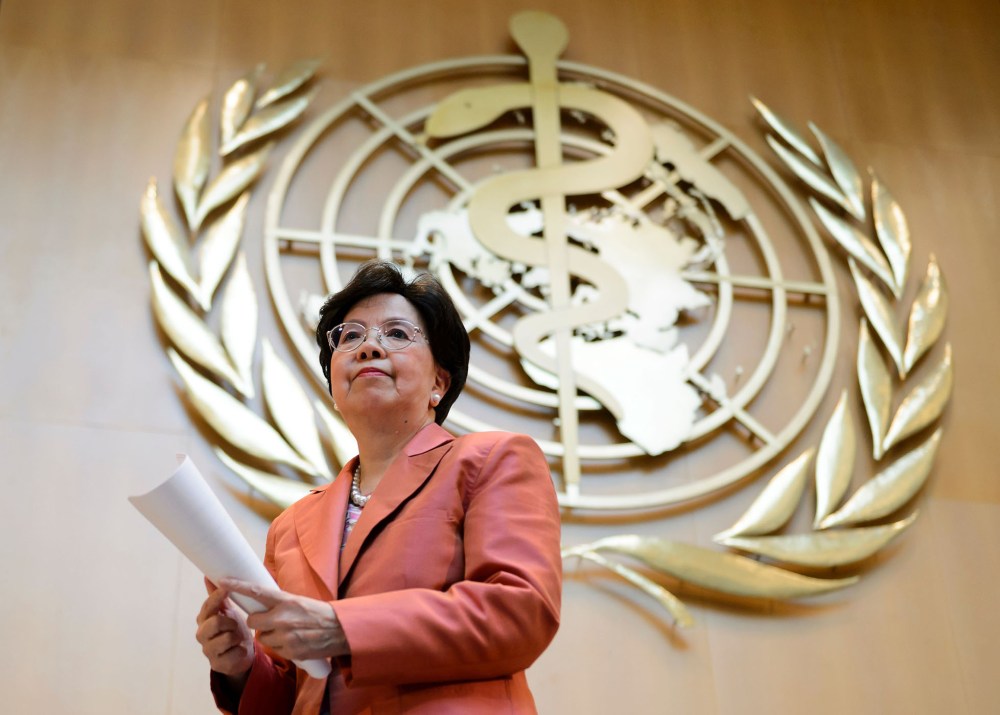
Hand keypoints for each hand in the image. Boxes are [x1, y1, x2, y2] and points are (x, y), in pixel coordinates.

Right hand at [196, 579, 253, 678]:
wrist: (240, 654)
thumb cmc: (232, 629)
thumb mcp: (227, 611)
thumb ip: (218, 596)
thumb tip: (207, 575)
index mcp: (204, 619)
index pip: (208, 606)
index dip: (217, 597)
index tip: (227, 588)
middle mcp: (202, 634)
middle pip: (216, 622)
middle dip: (231, 622)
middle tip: (236, 624)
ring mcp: (208, 650)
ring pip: (227, 638)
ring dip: (238, 636)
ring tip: (238, 637)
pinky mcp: (217, 664)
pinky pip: (234, 653)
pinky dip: (241, 650)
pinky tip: (239, 650)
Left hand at [221, 578, 349, 660]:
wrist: (339, 629)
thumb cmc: (318, 613)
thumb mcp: (298, 601)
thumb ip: (279, 603)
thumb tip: (261, 602)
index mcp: (285, 600)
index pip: (256, 592)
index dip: (237, 586)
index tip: (222, 581)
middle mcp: (283, 617)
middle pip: (253, 622)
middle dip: (258, 623)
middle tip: (270, 621)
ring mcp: (285, 635)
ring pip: (263, 638)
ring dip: (270, 636)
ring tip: (288, 632)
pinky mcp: (290, 650)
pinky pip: (275, 649)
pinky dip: (281, 646)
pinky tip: (294, 641)